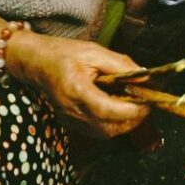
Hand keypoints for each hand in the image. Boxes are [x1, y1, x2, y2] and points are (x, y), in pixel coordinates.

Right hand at [10, 34, 148, 137]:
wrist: (35, 62)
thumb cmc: (63, 53)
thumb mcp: (94, 51)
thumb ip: (121, 65)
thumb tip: (146, 77)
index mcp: (76, 89)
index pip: (108, 110)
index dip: (132, 109)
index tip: (149, 100)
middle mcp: (72, 110)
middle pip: (109, 128)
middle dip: (133, 118)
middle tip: (146, 102)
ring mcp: (70, 120)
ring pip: (105, 133)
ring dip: (125, 123)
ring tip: (134, 103)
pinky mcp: (71, 124)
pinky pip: (98, 131)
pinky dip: (113, 123)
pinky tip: (118, 107)